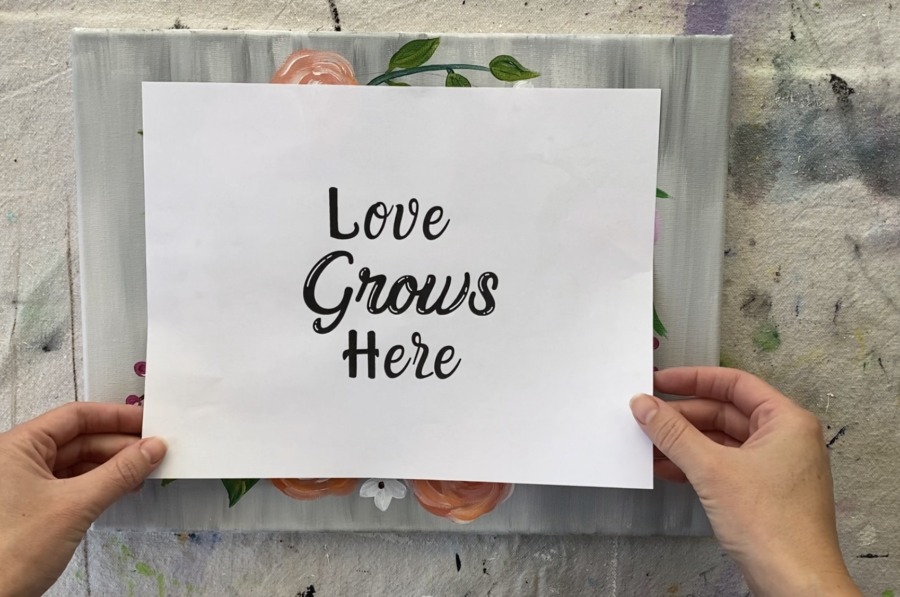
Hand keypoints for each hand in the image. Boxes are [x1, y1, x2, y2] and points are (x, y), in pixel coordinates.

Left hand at [0, 402, 165, 595]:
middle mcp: (18, 460)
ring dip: (113, 466)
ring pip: (78, 463)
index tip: (147, 422)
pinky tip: (123, 487)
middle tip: (154, 450)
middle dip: (119, 445)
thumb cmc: (10, 553)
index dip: (114, 417)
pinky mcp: (34, 508)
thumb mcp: (76, 505)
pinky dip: (100, 484)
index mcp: (17, 447)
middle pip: (79, 439)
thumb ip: (119, 473)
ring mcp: (24, 485)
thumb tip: (151, 449)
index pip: (75, 417)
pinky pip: (73, 484)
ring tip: (144, 470)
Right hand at [630, 367, 860, 595]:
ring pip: (721, 441)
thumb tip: (643, 404)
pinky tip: (666, 469)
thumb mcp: (712, 470)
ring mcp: (775, 467)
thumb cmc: (770, 525)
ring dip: (684, 442)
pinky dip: (696, 465)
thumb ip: (674, 433)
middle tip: (646, 416)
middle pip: (725, 412)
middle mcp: (785, 439)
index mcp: (786, 421)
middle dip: (683, 416)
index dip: (693, 380)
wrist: (795, 583)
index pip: (734, 384)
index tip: (659, 381)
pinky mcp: (763, 492)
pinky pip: (724, 465)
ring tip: (648, 443)